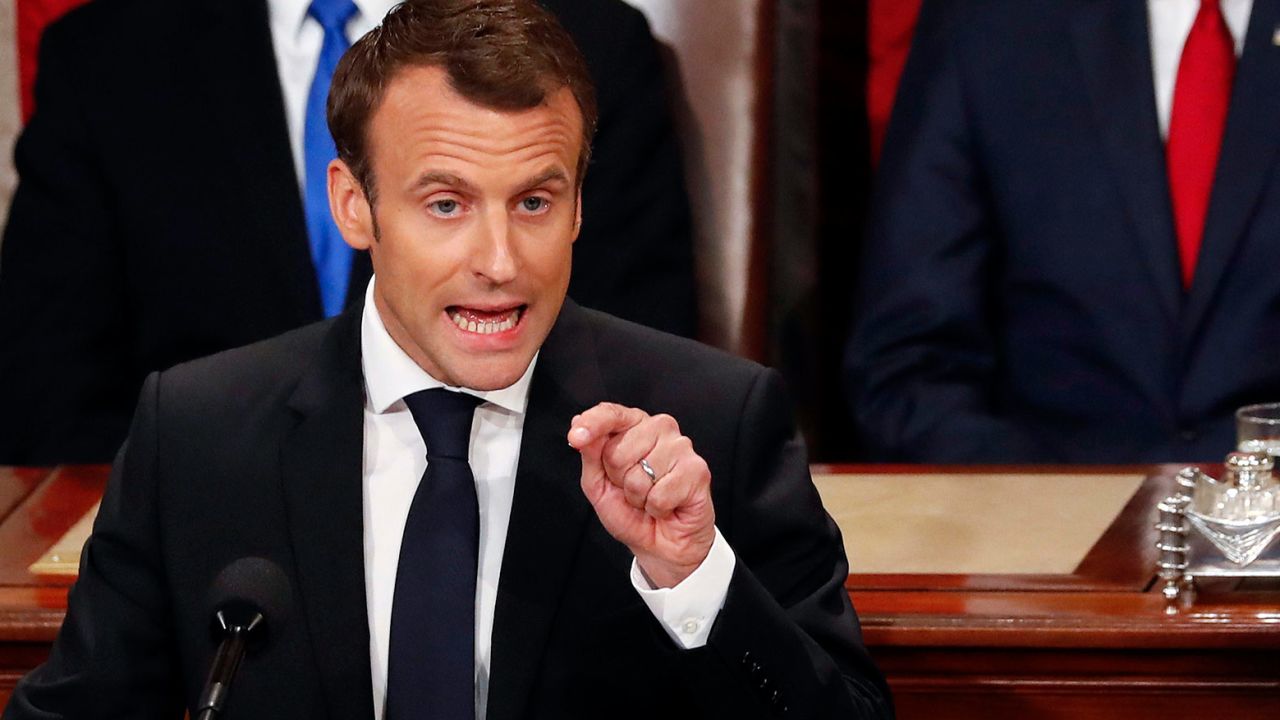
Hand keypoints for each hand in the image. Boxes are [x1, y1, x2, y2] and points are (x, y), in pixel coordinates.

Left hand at [568, 403, 714, 587]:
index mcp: (634, 426)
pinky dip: (657, 508)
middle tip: (633, 489)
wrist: (661, 544)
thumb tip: (578, 426)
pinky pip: (660, 494)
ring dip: (638, 497)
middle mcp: (659, 429)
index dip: (592, 423)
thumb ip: (590, 455)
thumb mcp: (599, 485)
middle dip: (618, 479)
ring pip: (640, 475)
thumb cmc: (632, 513)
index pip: (612, 413)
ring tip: (650, 498)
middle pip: (618, 451)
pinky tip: (666, 505)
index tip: (575, 436)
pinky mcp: (697, 470)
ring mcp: (681, 447)